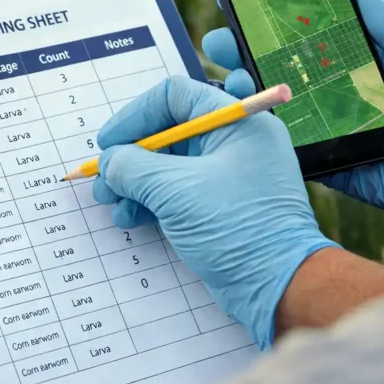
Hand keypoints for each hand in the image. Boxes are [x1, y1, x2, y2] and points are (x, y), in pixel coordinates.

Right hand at [93, 78, 335, 348]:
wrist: (280, 286)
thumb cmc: (237, 228)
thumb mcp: (174, 190)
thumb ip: (133, 167)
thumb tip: (109, 161)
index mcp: (235, 123)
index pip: (175, 97)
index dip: (135, 116)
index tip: (109, 142)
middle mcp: (234, 142)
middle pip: (168, 132)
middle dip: (130, 156)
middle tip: (103, 178)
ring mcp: (228, 175)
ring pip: (169, 165)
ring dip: (134, 182)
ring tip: (110, 202)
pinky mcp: (221, 206)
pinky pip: (178, 191)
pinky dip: (151, 201)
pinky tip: (129, 217)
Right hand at [203, 0, 383, 218]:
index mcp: (356, 64)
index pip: (305, 38)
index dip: (270, 22)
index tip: (239, 1)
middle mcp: (335, 94)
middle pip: (279, 70)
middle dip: (243, 53)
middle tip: (218, 40)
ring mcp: (328, 129)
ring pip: (275, 109)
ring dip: (246, 93)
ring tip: (229, 79)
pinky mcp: (328, 165)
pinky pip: (288, 149)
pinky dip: (261, 135)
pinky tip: (243, 119)